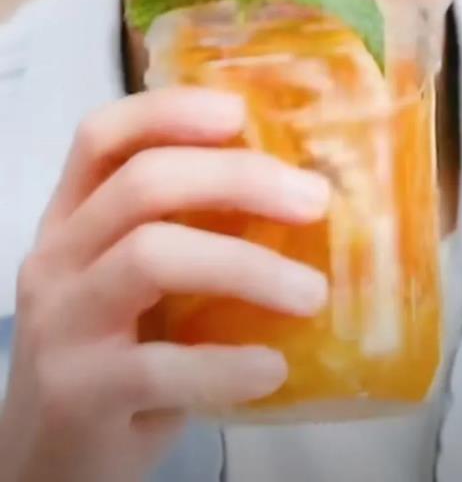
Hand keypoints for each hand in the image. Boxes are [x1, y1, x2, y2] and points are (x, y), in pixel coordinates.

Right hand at [0, 88, 329, 481]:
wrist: (49, 460)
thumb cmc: (118, 351)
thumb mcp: (141, 281)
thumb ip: (194, 232)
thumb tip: (304, 193)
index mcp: (74, 216)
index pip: (103, 136)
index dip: (170, 111)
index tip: (239, 113)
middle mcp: (58, 257)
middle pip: (143, 184)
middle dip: (239, 180)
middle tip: (315, 200)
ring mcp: (62, 324)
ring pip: (152, 257)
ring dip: (247, 266)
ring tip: (312, 293)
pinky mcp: (78, 393)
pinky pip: (160, 365)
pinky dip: (227, 363)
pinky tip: (272, 367)